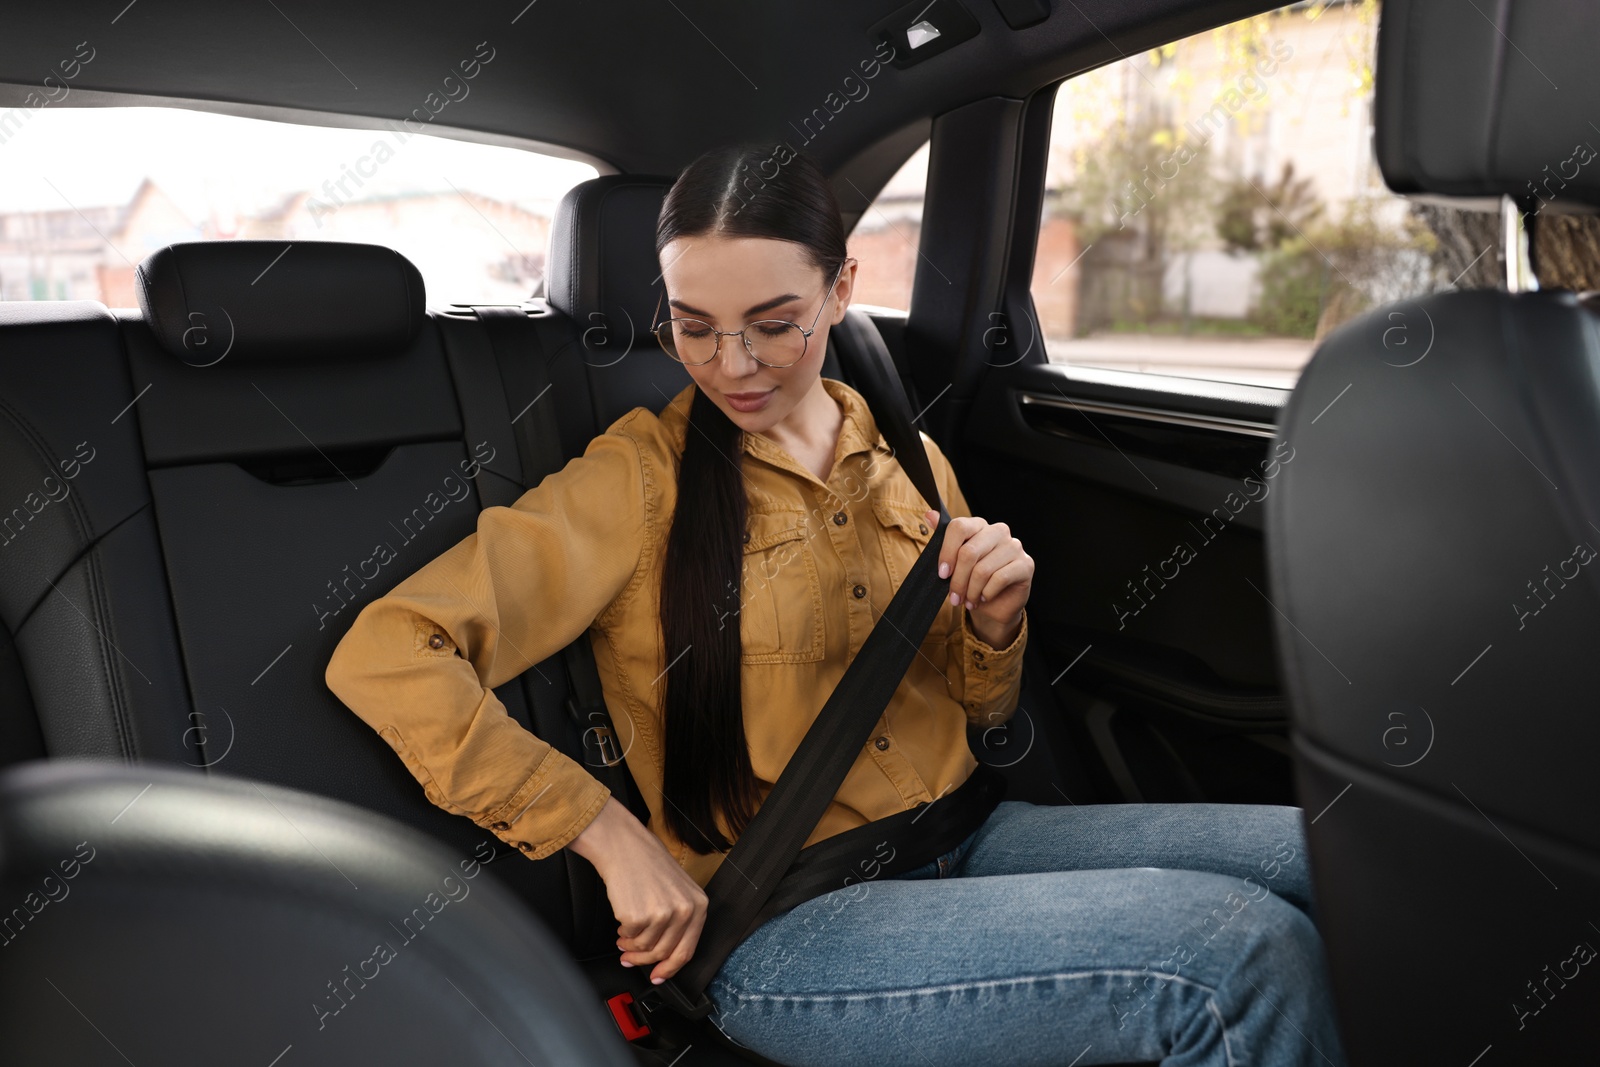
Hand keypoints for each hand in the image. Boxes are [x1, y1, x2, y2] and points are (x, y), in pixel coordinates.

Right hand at [568, 797, 707, 983]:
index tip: (659, 976)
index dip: (671, 968)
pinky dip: (623, 934)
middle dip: (644, 961)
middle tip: (630, 959)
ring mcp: (662, 914)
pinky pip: (629, 937)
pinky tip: (621, 924)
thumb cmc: (647, 864)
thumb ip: (679, 921)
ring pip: (645, 948)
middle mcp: (684, 911)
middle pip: (664, 953)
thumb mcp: (677, 890)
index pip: (687, 950)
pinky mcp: (639, 916)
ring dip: (631, 948)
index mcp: (698, 905)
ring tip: (623, 938)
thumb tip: (667, 954)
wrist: (624, 846)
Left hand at [924, 509, 1032, 648]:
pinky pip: (999, 578)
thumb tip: (930, 514)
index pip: (959, 527)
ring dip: (971, 591)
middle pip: (969, 552)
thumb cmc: (972, 581)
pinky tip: (983, 598)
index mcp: (979, 525)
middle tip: (954, 597)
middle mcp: (998, 531)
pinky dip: (987, 593)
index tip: (942, 573)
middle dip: (958, 580)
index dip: (947, 552)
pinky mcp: (1026, 564)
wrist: (995, 605)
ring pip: (983, 569)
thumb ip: (943, 538)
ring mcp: (1014, 546)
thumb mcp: (954, 562)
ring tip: (968, 601)